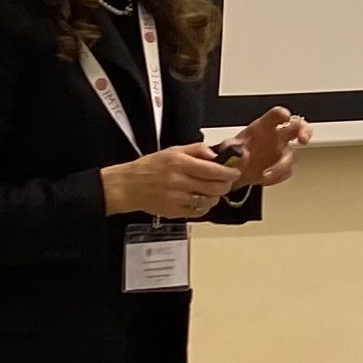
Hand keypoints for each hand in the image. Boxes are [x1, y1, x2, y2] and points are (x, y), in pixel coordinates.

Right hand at [101, 143, 240, 220]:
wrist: (128, 186)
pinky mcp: (174, 212)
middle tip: (227, 182)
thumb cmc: (150, 167)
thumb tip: (216, 154)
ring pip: (208, 201)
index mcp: (180, 163)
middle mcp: (179, 181)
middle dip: (226, 185)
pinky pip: (198, 212)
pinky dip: (204, 207)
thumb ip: (197, 150)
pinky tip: (201, 200)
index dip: (228, 172)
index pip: (213, 169)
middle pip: (214, 187)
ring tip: (213, 191)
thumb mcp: (173, 150)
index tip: (234, 171)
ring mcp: (177, 199)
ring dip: (216, 196)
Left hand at [226, 107, 310, 190]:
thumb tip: (240, 152)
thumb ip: (231, 147)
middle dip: (304, 131)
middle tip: (303, 140)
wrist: (236, 173)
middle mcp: (276, 137)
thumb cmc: (236, 153)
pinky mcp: (283, 167)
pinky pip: (288, 171)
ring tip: (266, 175)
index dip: (282, 114)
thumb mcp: (228, 148)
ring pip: (292, 155)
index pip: (276, 115)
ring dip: (281, 166)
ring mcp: (281, 152)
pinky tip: (265, 179)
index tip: (285, 117)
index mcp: (264, 127)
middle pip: (298, 127)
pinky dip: (278, 177)